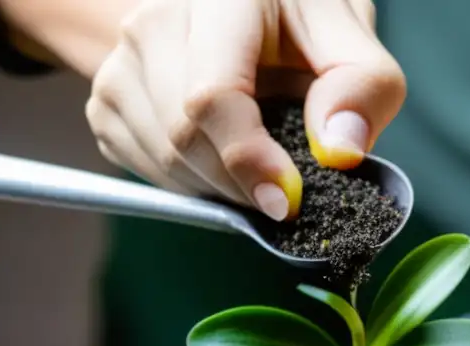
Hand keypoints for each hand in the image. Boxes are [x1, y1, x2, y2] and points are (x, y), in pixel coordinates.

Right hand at [84, 0, 404, 220]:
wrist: (239, 20)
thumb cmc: (300, 31)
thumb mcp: (350, 41)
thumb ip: (363, 88)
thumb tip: (340, 151)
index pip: (212, 94)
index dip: (246, 158)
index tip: (285, 202)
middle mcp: (153, 20)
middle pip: (182, 136)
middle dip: (239, 185)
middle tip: (282, 194)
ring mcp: (120, 60)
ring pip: (162, 160)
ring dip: (218, 190)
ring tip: (257, 170)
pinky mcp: (107, 98)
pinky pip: (145, 169)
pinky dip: (191, 187)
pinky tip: (221, 164)